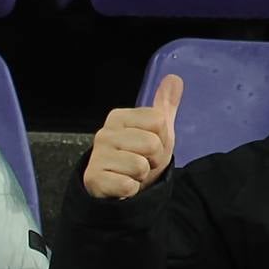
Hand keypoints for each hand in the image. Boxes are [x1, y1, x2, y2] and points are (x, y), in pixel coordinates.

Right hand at [81, 74, 182, 201]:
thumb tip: (174, 77)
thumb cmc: (138, 157)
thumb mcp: (156, 131)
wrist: (119, 188)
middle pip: (151, 144)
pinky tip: (122, 186)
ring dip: (141, 176)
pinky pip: (127, 185)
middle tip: (142, 163)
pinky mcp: (94, 179)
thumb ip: (164, 105)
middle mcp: (104, 133)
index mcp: (118, 117)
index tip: (150, 147)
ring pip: (140, 166)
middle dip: (153, 160)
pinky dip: (130, 191)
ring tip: (131, 175)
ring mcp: (97, 156)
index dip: (162, 138)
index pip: (158, 121)